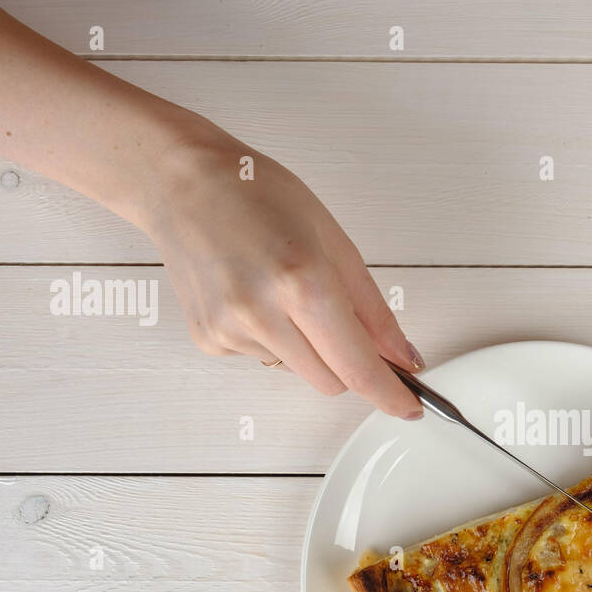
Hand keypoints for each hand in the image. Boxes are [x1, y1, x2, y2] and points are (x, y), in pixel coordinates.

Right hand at [143, 130, 424, 418]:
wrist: (182, 183)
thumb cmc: (258, 196)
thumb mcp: (335, 242)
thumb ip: (372, 309)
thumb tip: (402, 357)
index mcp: (302, 283)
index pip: (357, 367)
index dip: (389, 395)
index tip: (409, 408)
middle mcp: (261, 315)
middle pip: (331, 382)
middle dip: (348, 363)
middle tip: (342, 320)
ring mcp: (229, 331)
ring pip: (298, 372)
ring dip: (307, 348)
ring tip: (283, 291)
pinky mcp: (208, 340)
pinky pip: (262, 359)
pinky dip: (272, 338)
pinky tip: (254, 295)